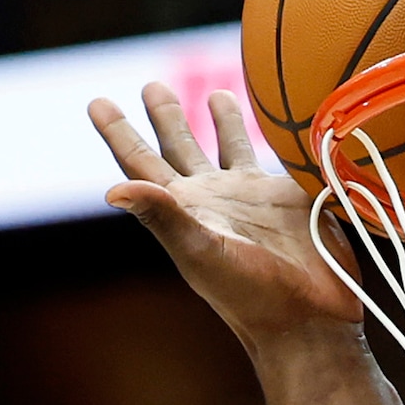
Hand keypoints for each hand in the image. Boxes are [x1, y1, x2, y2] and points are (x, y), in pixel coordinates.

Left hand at [92, 83, 360, 346]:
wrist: (307, 318)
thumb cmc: (249, 294)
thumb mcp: (199, 251)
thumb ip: (162, 216)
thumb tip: (112, 190)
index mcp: (183, 208)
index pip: (140, 162)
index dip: (118, 132)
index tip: (97, 102)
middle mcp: (212, 198)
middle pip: (179, 146)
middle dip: (165, 116)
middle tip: (151, 85)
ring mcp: (250, 197)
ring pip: (229, 146)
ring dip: (220, 119)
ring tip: (216, 93)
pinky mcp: (288, 197)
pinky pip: (275, 155)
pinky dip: (272, 134)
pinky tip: (275, 118)